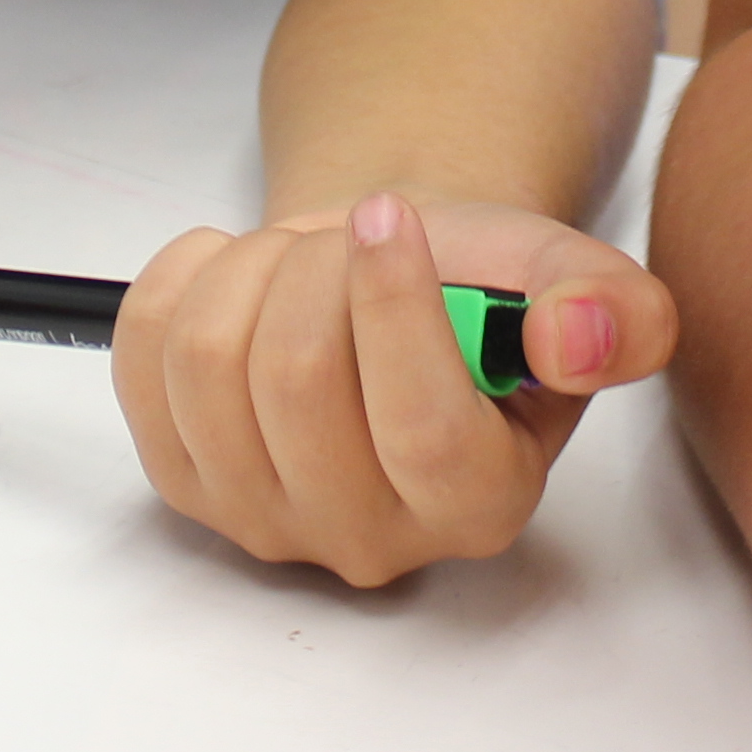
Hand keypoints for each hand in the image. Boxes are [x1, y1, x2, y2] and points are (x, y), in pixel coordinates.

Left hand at [111, 193, 676, 584]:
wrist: (390, 290)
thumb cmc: (478, 296)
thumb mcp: (573, 284)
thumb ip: (611, 311)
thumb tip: (576, 339)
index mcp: (479, 503)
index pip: (422, 428)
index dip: (393, 308)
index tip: (386, 214)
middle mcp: (368, 537)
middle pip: (297, 382)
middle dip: (315, 266)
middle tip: (351, 235)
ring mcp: (260, 518)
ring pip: (209, 361)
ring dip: (251, 266)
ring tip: (303, 260)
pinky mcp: (180, 479)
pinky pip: (140, 353)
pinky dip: (183, 278)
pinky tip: (241, 277)